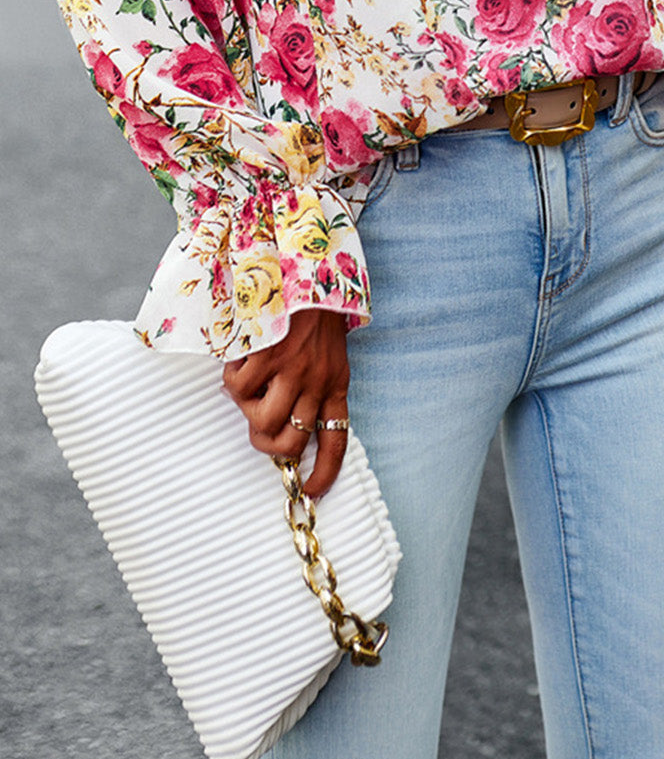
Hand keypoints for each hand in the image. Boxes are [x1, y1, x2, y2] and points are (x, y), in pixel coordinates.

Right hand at [222, 307, 350, 497]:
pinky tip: (242, 355)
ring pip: (262, 421)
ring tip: (248, 385)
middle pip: (289, 442)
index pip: (336, 439)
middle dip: (267, 443)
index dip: (325, 472)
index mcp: (335, 382)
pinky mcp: (267, 354)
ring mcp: (291, 369)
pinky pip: (238, 387)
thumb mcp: (328, 352)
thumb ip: (313, 383)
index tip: (312, 491)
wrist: (307, 267)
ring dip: (247, 410)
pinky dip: (232, 377)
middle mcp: (316, 381)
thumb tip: (282, 419)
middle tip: (258, 424)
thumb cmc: (314, 312)